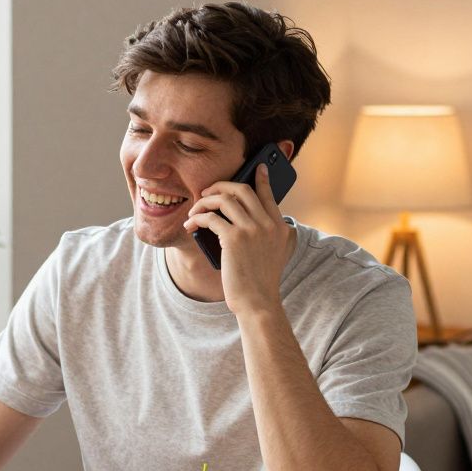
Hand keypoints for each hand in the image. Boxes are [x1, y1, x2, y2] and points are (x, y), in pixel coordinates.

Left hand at [183, 164, 293, 314]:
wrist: (258, 302)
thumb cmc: (260, 282)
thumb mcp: (275, 255)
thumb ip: (269, 235)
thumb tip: (248, 218)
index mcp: (280, 227)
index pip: (269, 195)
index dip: (262, 179)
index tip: (259, 168)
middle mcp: (268, 224)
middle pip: (242, 190)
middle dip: (221, 186)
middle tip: (207, 192)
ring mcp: (252, 230)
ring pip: (224, 200)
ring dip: (204, 202)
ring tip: (194, 211)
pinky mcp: (234, 238)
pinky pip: (210, 218)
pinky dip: (197, 218)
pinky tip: (190, 225)